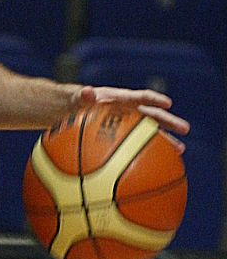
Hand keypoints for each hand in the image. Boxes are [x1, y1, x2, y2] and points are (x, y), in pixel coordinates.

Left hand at [75, 85, 189, 150]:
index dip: (154, 99)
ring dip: (165, 140)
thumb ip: (82, 96)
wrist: (73, 110)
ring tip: (180, 151)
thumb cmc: (76, 103)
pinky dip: (146, 154)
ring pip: (151, 132)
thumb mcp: (76, 98)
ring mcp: (130, 124)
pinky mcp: (125, 136)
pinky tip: (155, 166)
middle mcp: (130, 111)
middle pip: (153, 115)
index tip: (167, 103)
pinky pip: (138, 145)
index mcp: (121, 99)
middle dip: (170, 121)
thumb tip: (87, 93)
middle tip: (185, 128)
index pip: (140, 97)